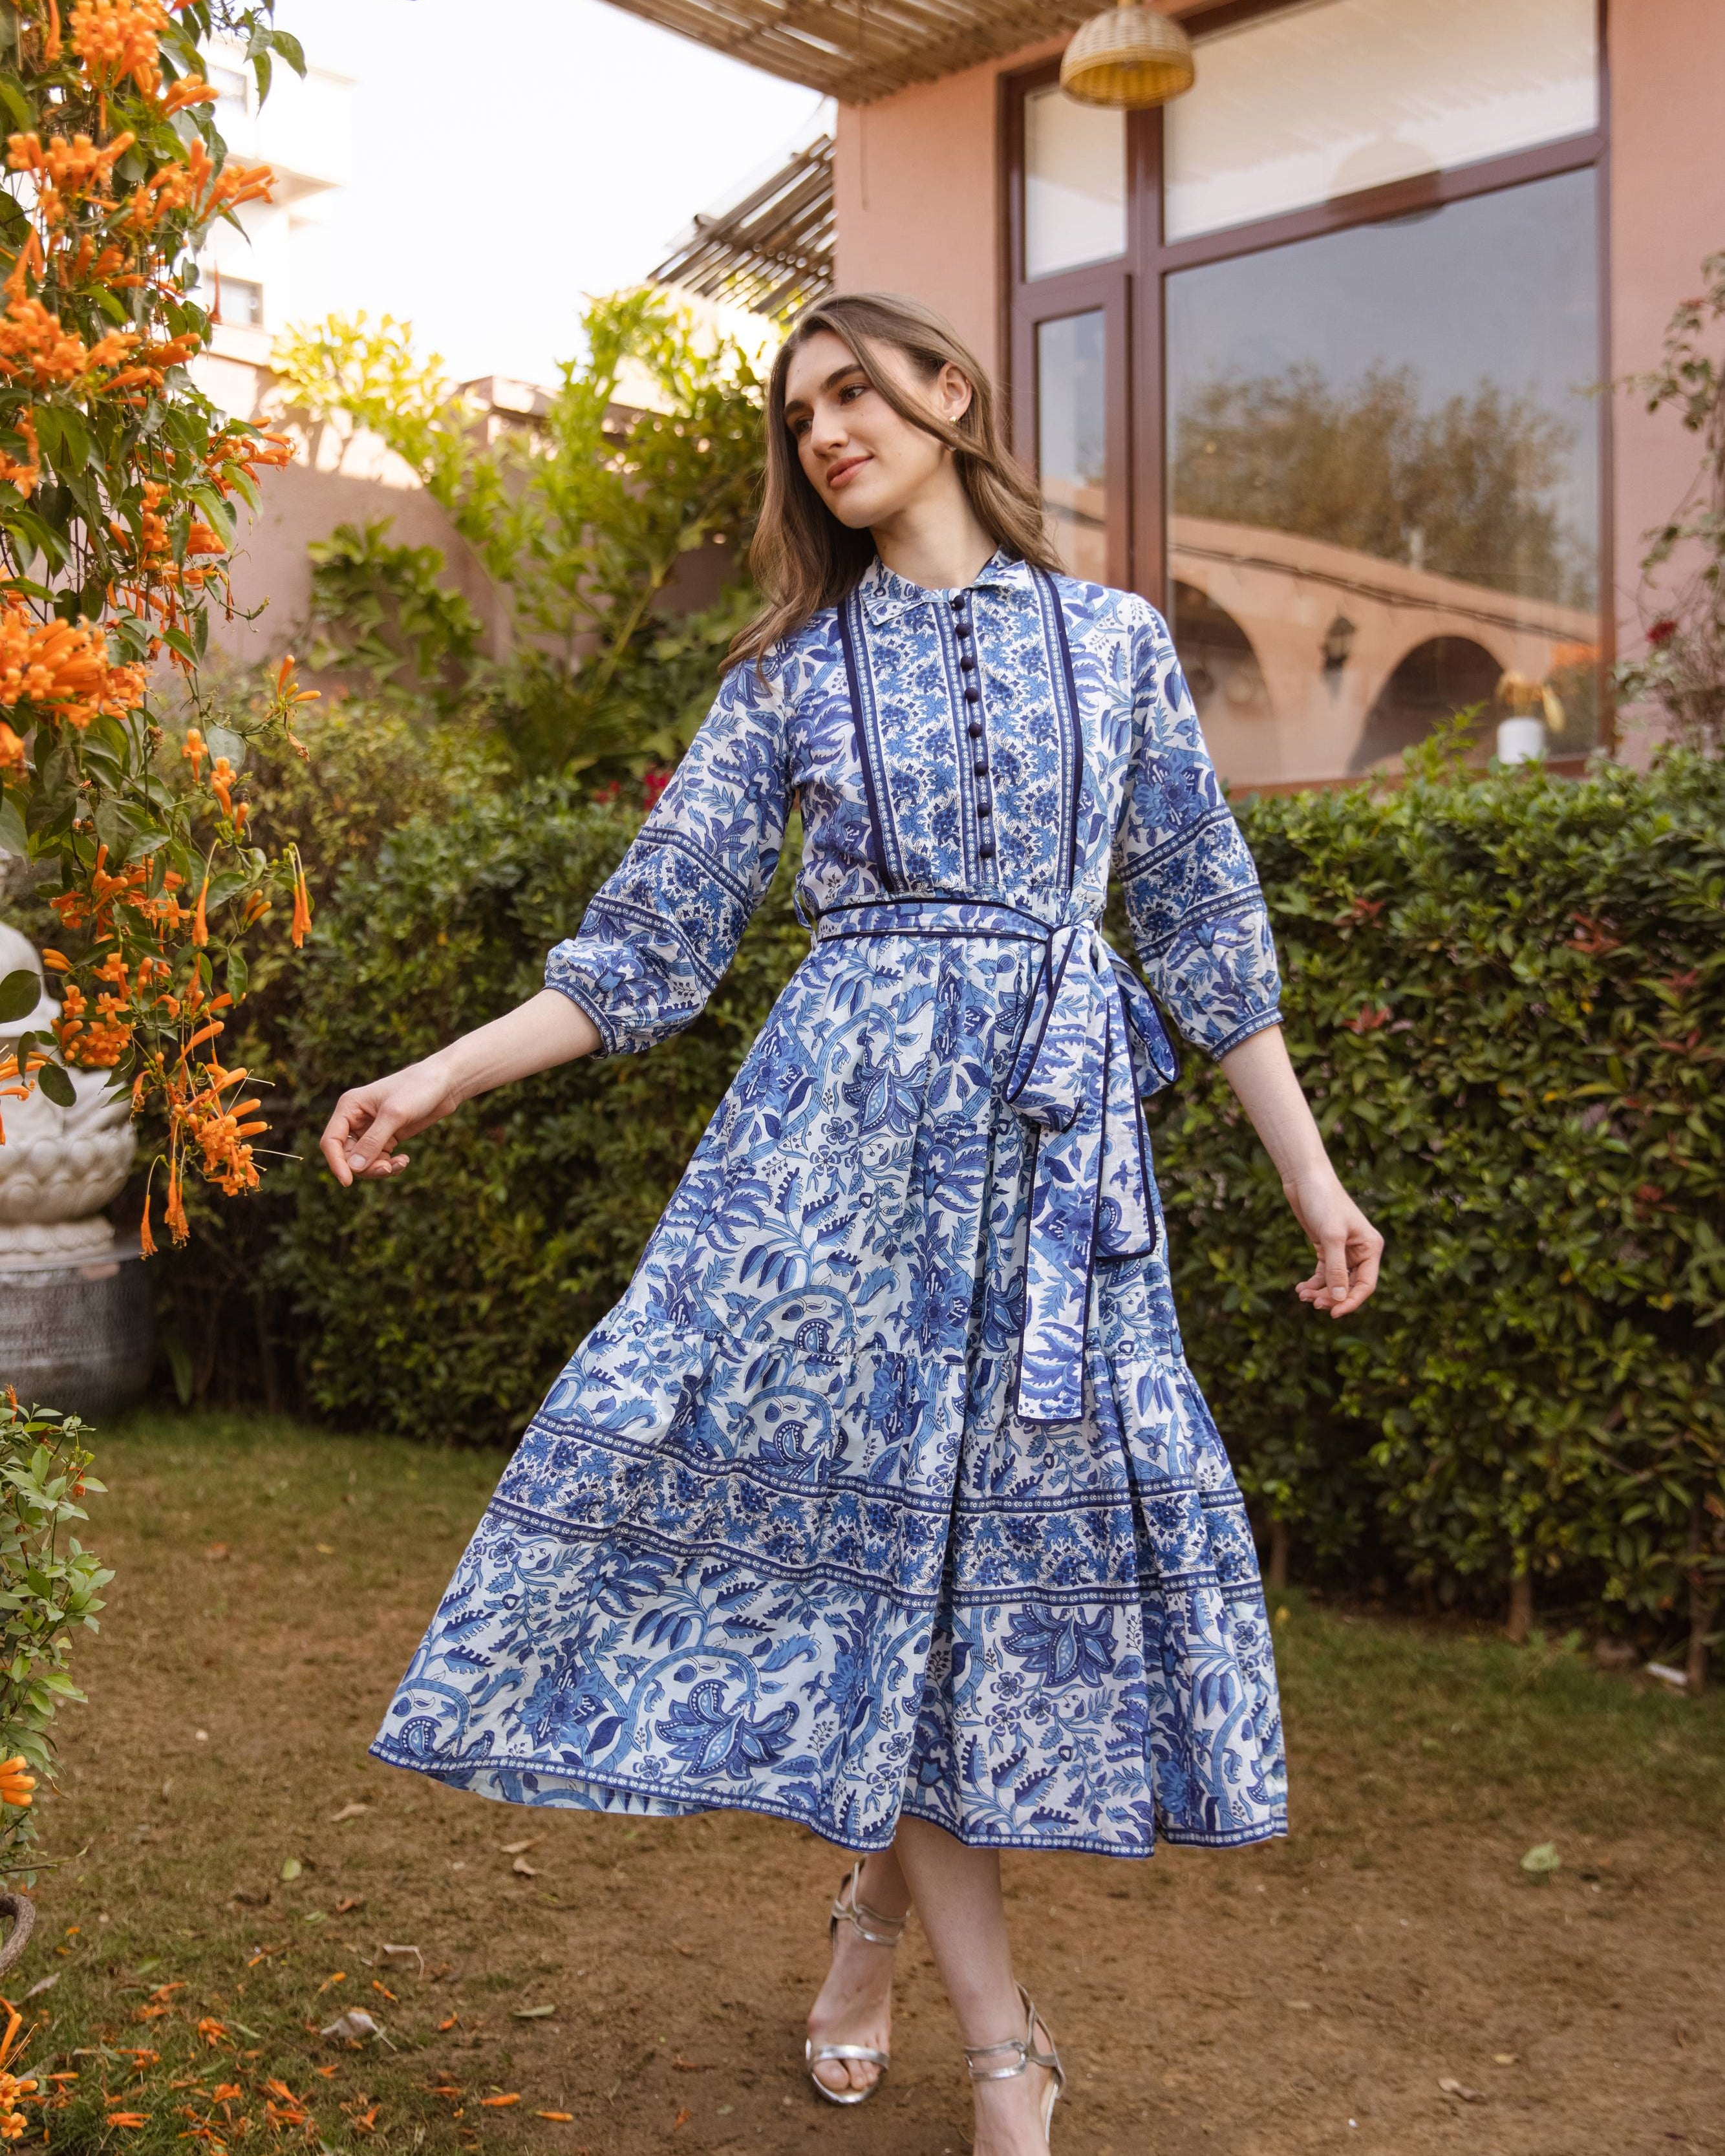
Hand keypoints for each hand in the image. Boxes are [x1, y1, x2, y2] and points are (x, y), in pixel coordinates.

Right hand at [319, 1057, 459, 1187]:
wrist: (444, 1083)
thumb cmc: (418, 1089)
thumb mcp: (394, 1114)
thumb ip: (373, 1141)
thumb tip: (354, 1168)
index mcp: (349, 1107)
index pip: (331, 1141)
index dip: (336, 1163)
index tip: (348, 1182)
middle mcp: (356, 1119)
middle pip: (347, 1156)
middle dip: (365, 1167)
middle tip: (387, 1169)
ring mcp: (371, 1130)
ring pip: (363, 1161)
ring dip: (380, 1168)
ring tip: (401, 1164)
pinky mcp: (387, 1137)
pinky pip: (379, 1160)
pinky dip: (389, 1165)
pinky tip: (404, 1160)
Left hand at [1283, 1170, 1382, 1318]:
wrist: (1305, 1179)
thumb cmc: (1323, 1202)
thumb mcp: (1331, 1237)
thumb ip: (1336, 1269)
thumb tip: (1340, 1299)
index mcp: (1371, 1248)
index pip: (1366, 1284)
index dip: (1351, 1301)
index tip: (1333, 1313)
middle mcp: (1360, 1251)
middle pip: (1350, 1286)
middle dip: (1333, 1297)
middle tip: (1312, 1303)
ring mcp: (1343, 1250)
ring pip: (1335, 1282)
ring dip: (1321, 1292)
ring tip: (1303, 1295)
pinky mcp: (1326, 1247)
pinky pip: (1323, 1273)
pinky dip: (1314, 1283)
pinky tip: (1301, 1288)